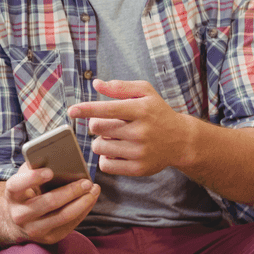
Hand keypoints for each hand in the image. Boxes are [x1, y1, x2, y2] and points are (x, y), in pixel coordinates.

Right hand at [1, 161, 98, 244]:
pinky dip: (83, 211)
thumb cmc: (25, 192)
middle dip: (71, 191)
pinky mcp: (48, 238)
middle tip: (87, 182)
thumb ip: (33, 168)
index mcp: (12, 195)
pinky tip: (90, 200)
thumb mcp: (23, 179)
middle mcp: (19, 214)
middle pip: (48, 202)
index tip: (50, 171)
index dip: (32, 178)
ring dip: (82, 202)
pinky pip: (70, 225)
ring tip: (94, 190)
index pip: (17, 185)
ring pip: (63, 216)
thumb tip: (54, 158)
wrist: (16, 221)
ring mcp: (33, 229)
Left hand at [67, 79, 191, 176]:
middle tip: (109, 124)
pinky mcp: (139, 169)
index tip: (71, 111)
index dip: (86, 109)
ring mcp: (140, 152)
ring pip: (98, 147)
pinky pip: (105, 165)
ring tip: (115, 138)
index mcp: (141, 110)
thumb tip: (96, 84)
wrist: (182, 140)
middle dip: (97, 124)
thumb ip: (120, 87)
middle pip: (98, 128)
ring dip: (101, 141)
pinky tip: (117, 151)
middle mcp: (141, 131)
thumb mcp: (145, 93)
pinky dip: (106, 158)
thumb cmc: (158, 113)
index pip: (107, 109)